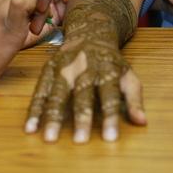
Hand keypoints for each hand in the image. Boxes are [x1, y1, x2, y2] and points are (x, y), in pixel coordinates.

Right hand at [24, 0, 145, 142]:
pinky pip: (40, 90)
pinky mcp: (49, 68)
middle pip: (83, 95)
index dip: (111, 117)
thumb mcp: (128, 75)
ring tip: (49, 138)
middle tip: (79, 141)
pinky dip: (34, 109)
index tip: (110, 138)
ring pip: (58, 93)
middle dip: (81, 117)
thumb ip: (134, 98)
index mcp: (107, 70)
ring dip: (53, 115)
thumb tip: (142, 122)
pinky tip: (30, 128)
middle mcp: (85, 68)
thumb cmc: (111, 61)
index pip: (110, 96)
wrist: (90, 31)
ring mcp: (65, 68)